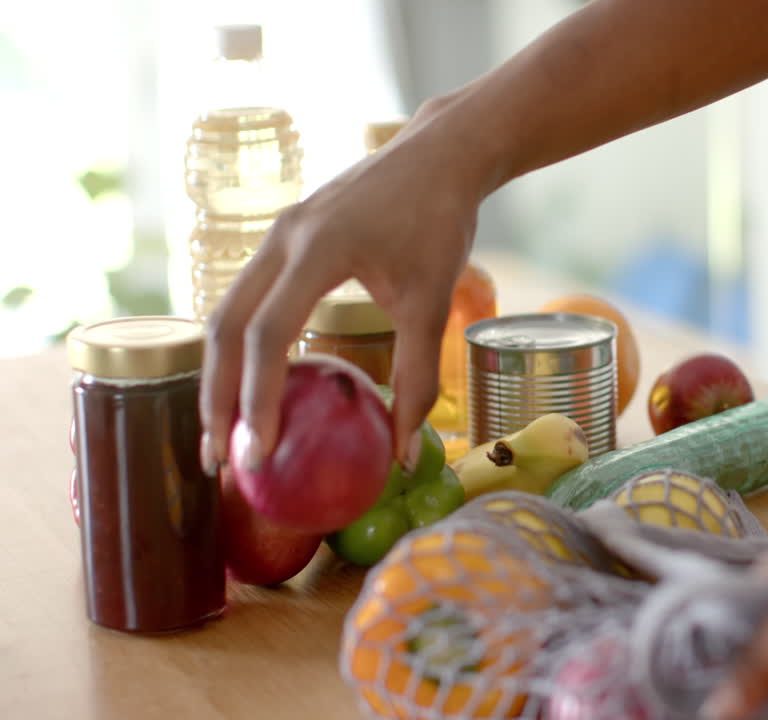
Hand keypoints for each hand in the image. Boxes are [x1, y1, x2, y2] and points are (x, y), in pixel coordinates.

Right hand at [199, 99, 493, 475]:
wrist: (438, 155)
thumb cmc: (439, 224)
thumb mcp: (434, 302)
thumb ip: (418, 378)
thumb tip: (403, 455)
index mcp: (316, 250)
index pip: (267, 336)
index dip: (256, 400)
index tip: (255, 456)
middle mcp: (281, 239)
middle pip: (224, 328)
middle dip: (216, 399)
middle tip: (219, 462)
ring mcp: (275, 234)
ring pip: (225, 313)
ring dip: (220, 376)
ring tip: (223, 436)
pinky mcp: (282, 237)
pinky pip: (245, 299)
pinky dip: (239, 348)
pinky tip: (249, 386)